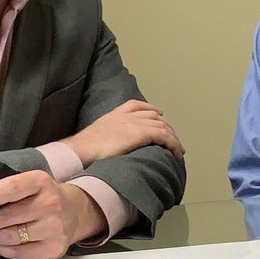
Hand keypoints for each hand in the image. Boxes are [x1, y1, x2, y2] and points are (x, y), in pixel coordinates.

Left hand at [0, 171, 104, 258]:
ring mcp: (54, 227)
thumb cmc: (45, 197)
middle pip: (6, 217)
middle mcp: (51, 203)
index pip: (10, 188)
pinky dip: (1, 249)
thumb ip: (9, 188)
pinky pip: (18, 252)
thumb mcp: (33, 183)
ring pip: (10, 237)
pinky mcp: (54, 247)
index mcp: (42, 182)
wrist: (76, 211)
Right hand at [61, 99, 185, 166]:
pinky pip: (164, 137)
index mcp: (115, 114)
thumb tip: (109, 146)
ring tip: (178, 149)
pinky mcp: (142, 134)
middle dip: (165, 126)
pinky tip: (177, 153)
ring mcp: (135, 123)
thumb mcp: (95, 135)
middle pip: (154, 116)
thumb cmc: (83, 149)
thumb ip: (106, 136)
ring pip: (162, 126)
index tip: (159, 114)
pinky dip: (173, 144)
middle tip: (172, 138)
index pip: (137, 105)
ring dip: (173, 138)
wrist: (81, 150)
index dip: (150, 109)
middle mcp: (127, 116)